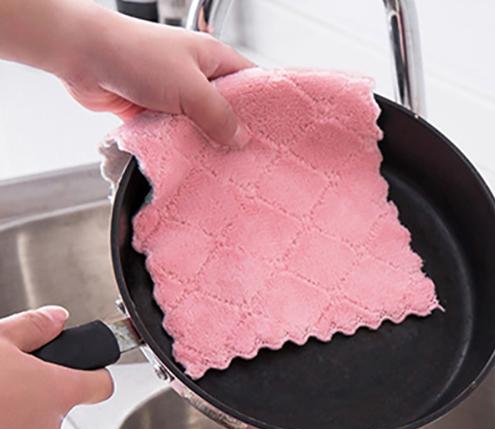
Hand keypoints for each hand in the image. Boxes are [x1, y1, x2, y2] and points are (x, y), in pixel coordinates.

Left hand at [0, 0, 253, 146]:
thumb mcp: (189, 88)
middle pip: (227, 111)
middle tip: (249, 161)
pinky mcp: (155, 111)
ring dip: (205, 144)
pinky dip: (181, 148)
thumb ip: (218, 116)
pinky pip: (177, 134)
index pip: (252, 84)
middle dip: (234, 135)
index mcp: (214, 58)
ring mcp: (175, 94)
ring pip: (201, 126)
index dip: (264, 110)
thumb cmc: (135, 55)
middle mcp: (197, 75)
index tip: (274, 138)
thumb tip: (240, 139)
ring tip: (221, 168)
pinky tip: (191, 164)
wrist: (81, 55)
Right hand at [0, 307, 113, 428]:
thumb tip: (55, 318)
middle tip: (11, 370)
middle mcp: (49, 425)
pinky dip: (1, 424)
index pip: (101, 386)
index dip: (95, 373)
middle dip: (40, 386)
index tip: (88, 367)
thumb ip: (33, 327)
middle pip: (60, 403)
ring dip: (17, 407)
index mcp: (57, 392)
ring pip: (33, 421)